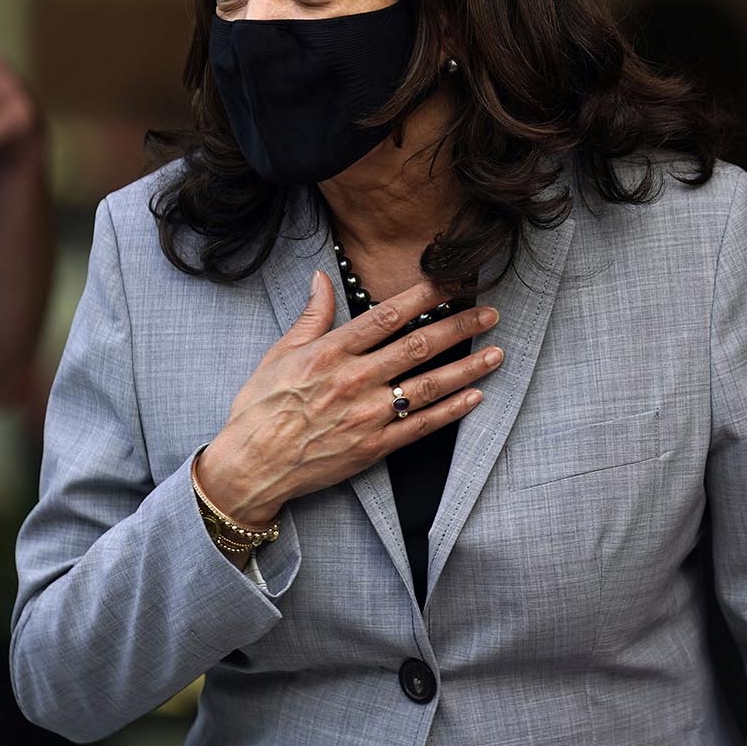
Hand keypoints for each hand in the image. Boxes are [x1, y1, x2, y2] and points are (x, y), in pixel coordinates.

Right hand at [196, 271, 503, 526]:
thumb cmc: (260, 409)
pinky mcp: (374, 447)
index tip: (452, 282)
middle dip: (459, 327)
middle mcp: (353, 381)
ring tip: (497, 353)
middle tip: (490, 313)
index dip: (424, 296)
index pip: (386, 316)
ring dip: (467, 368)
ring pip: (428, 386)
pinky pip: (421, 426)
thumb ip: (311, 316)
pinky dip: (452, 411)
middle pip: (418, 347)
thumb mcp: (278, 355)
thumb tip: (322, 277)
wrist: (250, 468)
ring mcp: (367, 416)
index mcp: (329, 354)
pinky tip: (476, 396)